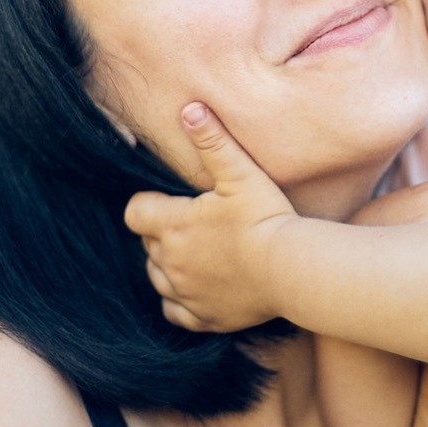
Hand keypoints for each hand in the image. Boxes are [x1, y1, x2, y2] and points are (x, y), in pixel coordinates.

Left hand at [124, 103, 295, 331]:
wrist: (292, 269)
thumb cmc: (267, 218)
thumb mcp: (241, 173)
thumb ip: (212, 141)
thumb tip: (189, 109)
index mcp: (172, 225)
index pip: (135, 213)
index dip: (148, 205)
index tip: (169, 201)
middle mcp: (170, 262)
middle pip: (148, 245)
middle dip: (163, 234)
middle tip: (196, 224)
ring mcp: (185, 292)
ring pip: (158, 278)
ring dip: (169, 266)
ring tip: (198, 253)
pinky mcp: (203, 317)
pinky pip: (175, 312)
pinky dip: (180, 301)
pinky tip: (197, 288)